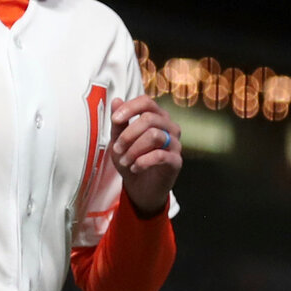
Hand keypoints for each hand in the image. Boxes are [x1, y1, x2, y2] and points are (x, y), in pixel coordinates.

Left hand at [110, 95, 182, 215]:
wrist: (140, 189)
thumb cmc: (131, 161)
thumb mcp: (118, 141)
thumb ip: (118, 123)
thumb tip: (116, 101)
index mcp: (156, 117)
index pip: (146, 102)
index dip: (130, 108)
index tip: (115, 120)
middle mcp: (169, 127)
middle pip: (149, 119)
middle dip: (128, 135)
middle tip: (117, 149)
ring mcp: (174, 143)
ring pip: (154, 135)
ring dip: (134, 149)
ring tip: (125, 161)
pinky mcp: (176, 161)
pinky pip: (160, 155)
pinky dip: (142, 162)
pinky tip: (135, 168)